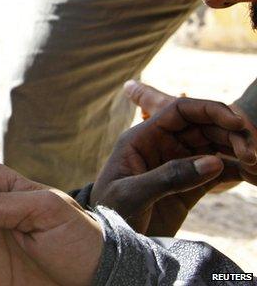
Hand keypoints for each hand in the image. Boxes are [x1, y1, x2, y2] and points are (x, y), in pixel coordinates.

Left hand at [96, 83, 256, 234]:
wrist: (112, 243)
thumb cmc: (112, 213)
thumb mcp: (133, 194)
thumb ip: (169, 177)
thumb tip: (214, 161)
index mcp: (143, 138)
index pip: (180, 111)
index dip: (210, 110)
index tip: (237, 122)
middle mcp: (162, 145)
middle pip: (204, 127)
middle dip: (231, 134)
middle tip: (253, 154)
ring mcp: (177, 164)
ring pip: (215, 147)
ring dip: (239, 151)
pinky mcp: (190, 185)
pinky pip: (219, 171)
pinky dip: (239, 171)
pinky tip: (255, 176)